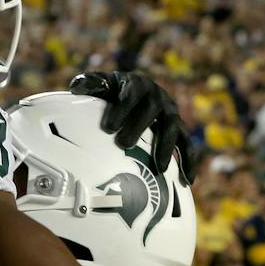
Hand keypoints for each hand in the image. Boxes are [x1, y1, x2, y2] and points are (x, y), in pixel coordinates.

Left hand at [69, 71, 191, 177]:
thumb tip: (76, 88)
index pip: (131, 94)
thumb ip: (90, 84)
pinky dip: (188, 162)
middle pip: (152, 110)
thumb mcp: (101, 85)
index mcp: (137, 85)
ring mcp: (170, 114)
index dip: (122, 109)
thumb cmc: (113, 93)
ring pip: (172, 128)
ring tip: (159, 167)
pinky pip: (187, 146)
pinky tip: (187, 181)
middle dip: (139, 127)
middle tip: (124, 144)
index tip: (108, 127)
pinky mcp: (178, 129)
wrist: (134, 95)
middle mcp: (157, 97)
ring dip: (166, 147)